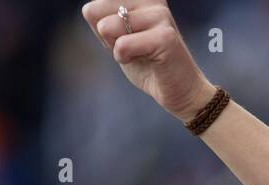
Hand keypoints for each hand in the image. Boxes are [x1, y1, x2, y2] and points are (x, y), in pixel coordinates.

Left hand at [82, 0, 216, 121]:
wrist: (179, 91)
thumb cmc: (148, 65)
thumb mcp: (117, 40)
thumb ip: (101, 21)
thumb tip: (89, 10)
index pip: (94, 7)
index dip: (103, 32)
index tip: (127, 40)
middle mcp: (151, 0)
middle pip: (96, 11)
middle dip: (108, 38)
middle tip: (133, 49)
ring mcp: (159, 15)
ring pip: (107, 26)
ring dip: (117, 49)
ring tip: (140, 54)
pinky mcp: (165, 36)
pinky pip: (122, 45)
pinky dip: (125, 58)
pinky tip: (145, 61)